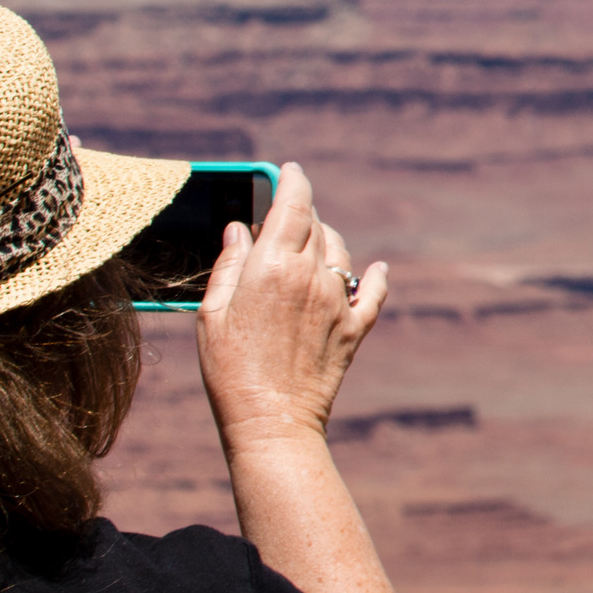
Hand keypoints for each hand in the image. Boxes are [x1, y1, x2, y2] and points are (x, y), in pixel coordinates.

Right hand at [195, 161, 388, 449]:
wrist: (271, 421)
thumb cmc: (229, 369)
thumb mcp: (213, 313)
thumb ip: (229, 264)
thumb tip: (241, 227)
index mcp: (273, 267)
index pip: (292, 205)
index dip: (293, 181)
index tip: (290, 170)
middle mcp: (312, 276)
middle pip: (316, 226)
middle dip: (302, 214)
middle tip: (286, 215)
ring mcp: (338, 301)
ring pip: (340, 252)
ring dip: (326, 241)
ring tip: (310, 245)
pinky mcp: (356, 327)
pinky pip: (374, 291)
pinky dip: (377, 275)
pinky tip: (378, 267)